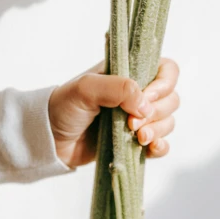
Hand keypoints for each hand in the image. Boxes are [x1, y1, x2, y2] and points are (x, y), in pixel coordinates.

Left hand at [48, 58, 179, 168]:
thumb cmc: (63, 106)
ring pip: (168, 121)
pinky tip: (150, 149)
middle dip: (158, 113)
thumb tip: (145, 104)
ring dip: (159, 130)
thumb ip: (117, 88)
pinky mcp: (134, 142)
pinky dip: (161, 146)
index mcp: (129, 72)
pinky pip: (161, 143)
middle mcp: (138, 93)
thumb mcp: (86, 88)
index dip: (164, 83)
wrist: (48, 139)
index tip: (147, 98)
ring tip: (138, 139)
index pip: (166, 69)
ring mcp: (137, 118)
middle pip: (171, 98)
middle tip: (132, 125)